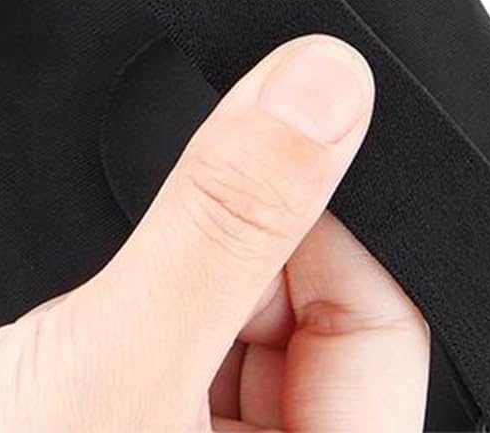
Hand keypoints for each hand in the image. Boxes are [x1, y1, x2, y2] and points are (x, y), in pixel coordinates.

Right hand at [0, 36, 429, 431]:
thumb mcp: (108, 365)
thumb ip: (223, 225)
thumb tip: (322, 91)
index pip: (385, 332)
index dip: (323, 229)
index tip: (255, 157)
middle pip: (316, 321)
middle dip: (244, 258)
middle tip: (164, 244)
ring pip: (243, 316)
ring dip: (192, 271)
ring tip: (119, 295)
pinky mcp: (143, 426)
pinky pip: (184, 330)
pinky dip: (154, 293)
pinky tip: (104, 307)